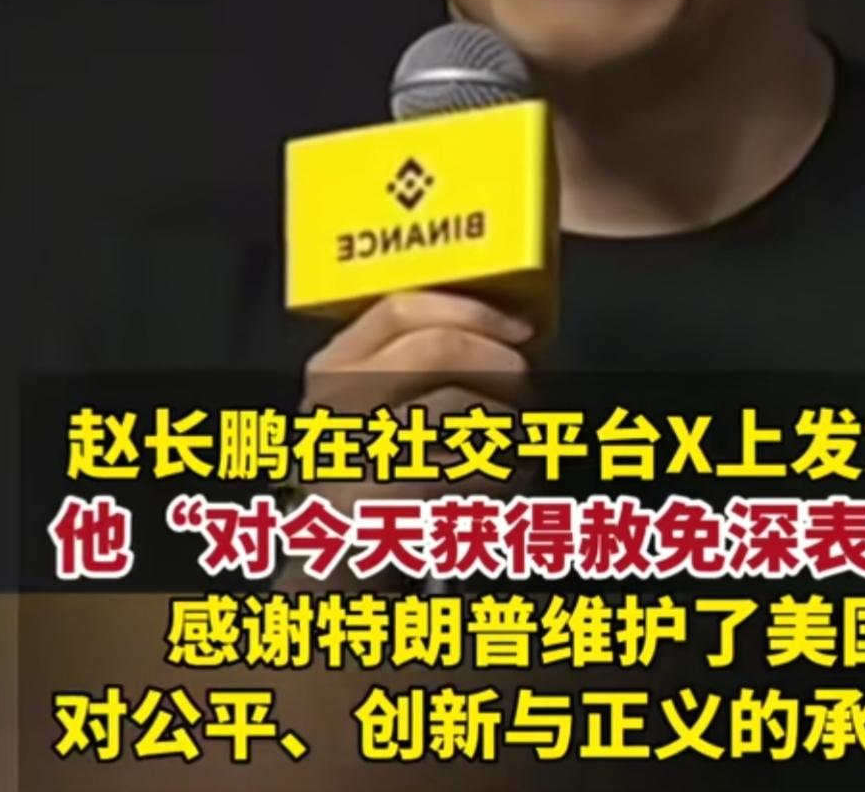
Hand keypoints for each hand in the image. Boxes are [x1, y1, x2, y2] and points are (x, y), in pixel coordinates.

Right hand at [293, 289, 534, 521]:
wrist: (337, 554)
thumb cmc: (378, 468)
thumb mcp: (376, 402)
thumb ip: (421, 359)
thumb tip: (508, 331)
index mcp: (335, 363)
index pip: (400, 309)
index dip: (470, 311)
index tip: (521, 327)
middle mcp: (335, 398)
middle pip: (437, 347)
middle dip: (499, 362)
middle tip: (528, 386)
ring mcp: (353, 446)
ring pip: (457, 404)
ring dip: (509, 419)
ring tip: (524, 438)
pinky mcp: (379, 500)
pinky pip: (465, 467)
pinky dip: (505, 470)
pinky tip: (516, 477)